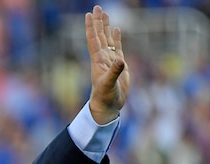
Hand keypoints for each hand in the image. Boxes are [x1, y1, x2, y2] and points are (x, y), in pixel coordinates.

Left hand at [86, 5, 129, 124]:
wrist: (108, 107)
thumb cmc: (105, 97)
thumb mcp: (109, 85)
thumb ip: (114, 72)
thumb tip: (120, 59)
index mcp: (98, 61)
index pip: (94, 40)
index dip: (91, 27)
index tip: (89, 14)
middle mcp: (102, 58)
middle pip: (99, 35)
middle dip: (98, 22)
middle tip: (96, 7)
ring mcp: (110, 60)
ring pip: (108, 39)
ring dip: (106, 27)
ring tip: (105, 14)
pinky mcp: (119, 65)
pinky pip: (117, 47)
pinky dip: (117, 37)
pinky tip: (117, 29)